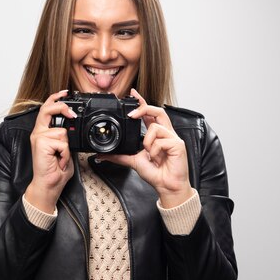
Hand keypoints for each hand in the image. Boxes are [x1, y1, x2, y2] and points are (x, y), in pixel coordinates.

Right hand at [24, 90, 75, 213]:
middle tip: (73, 113)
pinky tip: (59, 161)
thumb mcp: (65, 150)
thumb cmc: (56, 171)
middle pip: (47, 109)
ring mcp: (38, 137)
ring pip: (62, 131)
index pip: (47, 109)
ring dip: (67, 147)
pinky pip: (62, 142)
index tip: (65, 92)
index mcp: (43, 133)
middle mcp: (38, 133)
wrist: (48, 185)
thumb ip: (67, 138)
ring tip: (61, 158)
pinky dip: (65, 153)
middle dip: (61, 106)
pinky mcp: (41, 143)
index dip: (56, 99)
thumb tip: (74, 129)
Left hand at [98, 89, 193, 207]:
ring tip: (149, 154)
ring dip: (147, 142)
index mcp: (157, 134)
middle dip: (144, 108)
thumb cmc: (155, 173)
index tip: (132, 93)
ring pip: (155, 127)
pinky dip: (154, 151)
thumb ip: (119, 156)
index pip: (150, 113)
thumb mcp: (133, 161)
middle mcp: (166, 134)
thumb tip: (102, 155)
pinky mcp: (178, 144)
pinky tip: (157, 159)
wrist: (166, 186)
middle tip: (132, 114)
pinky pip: (160, 141)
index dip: (142, 102)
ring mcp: (173, 138)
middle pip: (158, 110)